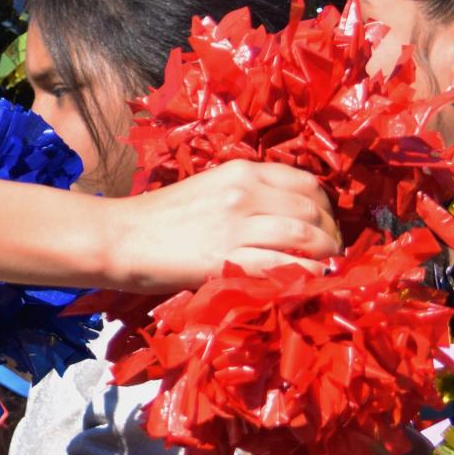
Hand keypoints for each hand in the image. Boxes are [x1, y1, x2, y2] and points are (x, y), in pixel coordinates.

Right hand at [112, 161, 337, 292]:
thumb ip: (247, 197)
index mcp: (241, 170)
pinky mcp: (229, 257)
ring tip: (327, 271)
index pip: (307, 182)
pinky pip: (286, 266)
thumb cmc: (160, 217)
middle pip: (313, 210)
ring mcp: (238, 224)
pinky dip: (307, 276)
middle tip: (332, 256)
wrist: (121, 237)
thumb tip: (287, 221)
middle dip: (332, 235)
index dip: (326, 208)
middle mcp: (246, 191)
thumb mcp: (210, 190)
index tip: (326, 228)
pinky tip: (310, 284)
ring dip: (327, 257)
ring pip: (307, 236)